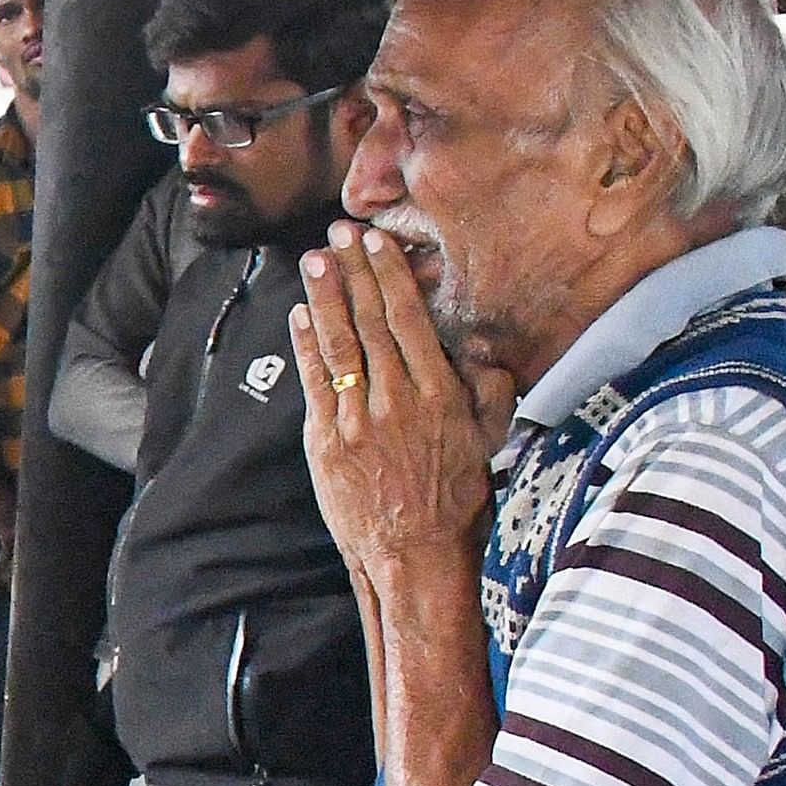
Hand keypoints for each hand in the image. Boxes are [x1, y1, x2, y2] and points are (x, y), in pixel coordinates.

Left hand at [293, 222, 512, 581]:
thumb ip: (487, 390)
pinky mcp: (327, 440)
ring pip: (340, 345)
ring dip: (325, 299)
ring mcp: (358, 419)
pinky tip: (299, 316)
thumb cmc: (455, 497)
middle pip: (372, 322)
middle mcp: (398, 399)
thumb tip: (486, 352)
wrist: (414, 550)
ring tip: (314, 262)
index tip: (377, 243)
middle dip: (353, 274)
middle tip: (338, 235)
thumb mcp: (486, 439)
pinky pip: (314, 382)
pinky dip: (305, 346)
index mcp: (439, 393)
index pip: (410, 319)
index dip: (390, 276)